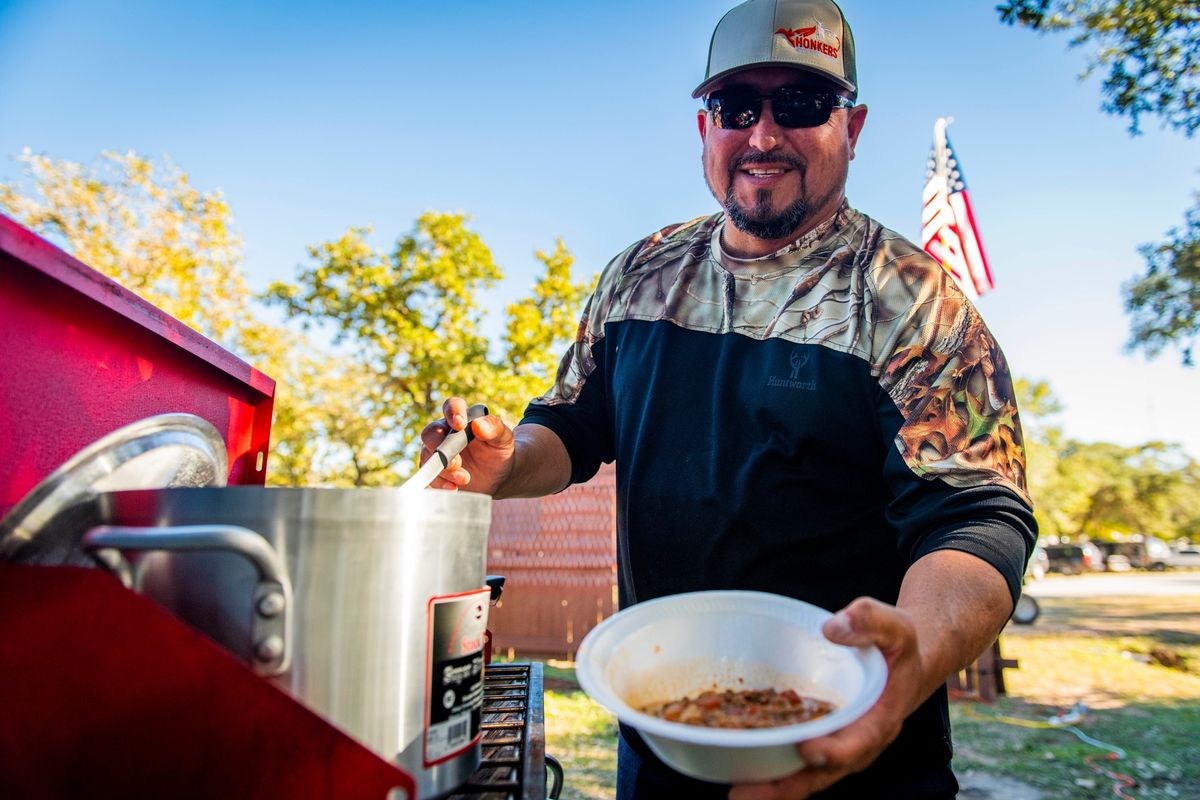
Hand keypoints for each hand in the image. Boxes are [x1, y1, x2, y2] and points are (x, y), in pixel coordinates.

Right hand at [419, 396, 514, 494]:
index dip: (452, 412)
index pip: (452, 406)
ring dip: (443, 470)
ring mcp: (437, 452)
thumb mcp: (504, 439)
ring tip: (465, 479)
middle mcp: (445, 432)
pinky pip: (429, 476)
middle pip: (431, 433)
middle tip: (457, 463)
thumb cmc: (499, 452)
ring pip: (427, 457)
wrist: (498, 477)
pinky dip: (439, 484)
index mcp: (462, 418)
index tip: (460, 425)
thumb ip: (495, 428)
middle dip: (442, 449)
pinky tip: (453, 489)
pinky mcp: (435, 471)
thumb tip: (479, 424)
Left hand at [728, 598, 922, 799]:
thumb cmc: (897, 648)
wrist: (903, 665)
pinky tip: (736, 764)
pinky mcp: (818, 739)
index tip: (807, 749)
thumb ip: (869, 622)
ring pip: (804, 774)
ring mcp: (835, 745)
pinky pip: (794, 759)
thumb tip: (833, 627)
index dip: (833, 750)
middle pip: (822, 772)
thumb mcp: (895, 628)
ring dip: (771, 786)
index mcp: (879, 719)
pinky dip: (769, 765)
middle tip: (745, 793)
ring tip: (736, 793)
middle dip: (786, 786)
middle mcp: (856, 742)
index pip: (858, 742)